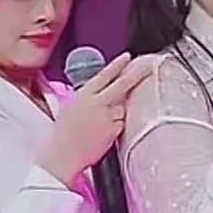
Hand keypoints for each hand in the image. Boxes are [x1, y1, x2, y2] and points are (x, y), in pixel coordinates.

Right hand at [38, 52, 154, 186]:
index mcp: (84, 94)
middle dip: (138, 73)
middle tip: (150, 65)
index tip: (127, 56)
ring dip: (117, 116)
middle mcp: (97, 102)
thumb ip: (87, 100)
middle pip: (123, 84)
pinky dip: (116, 130)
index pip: (104, 74)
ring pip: (122, 109)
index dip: (117, 64)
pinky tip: (102, 136)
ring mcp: (107, 116)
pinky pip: (121, 126)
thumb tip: (99, 96)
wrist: (61, 156)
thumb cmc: (62, 136)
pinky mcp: (114, 130)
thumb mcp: (69, 109)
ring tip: (99, 128)